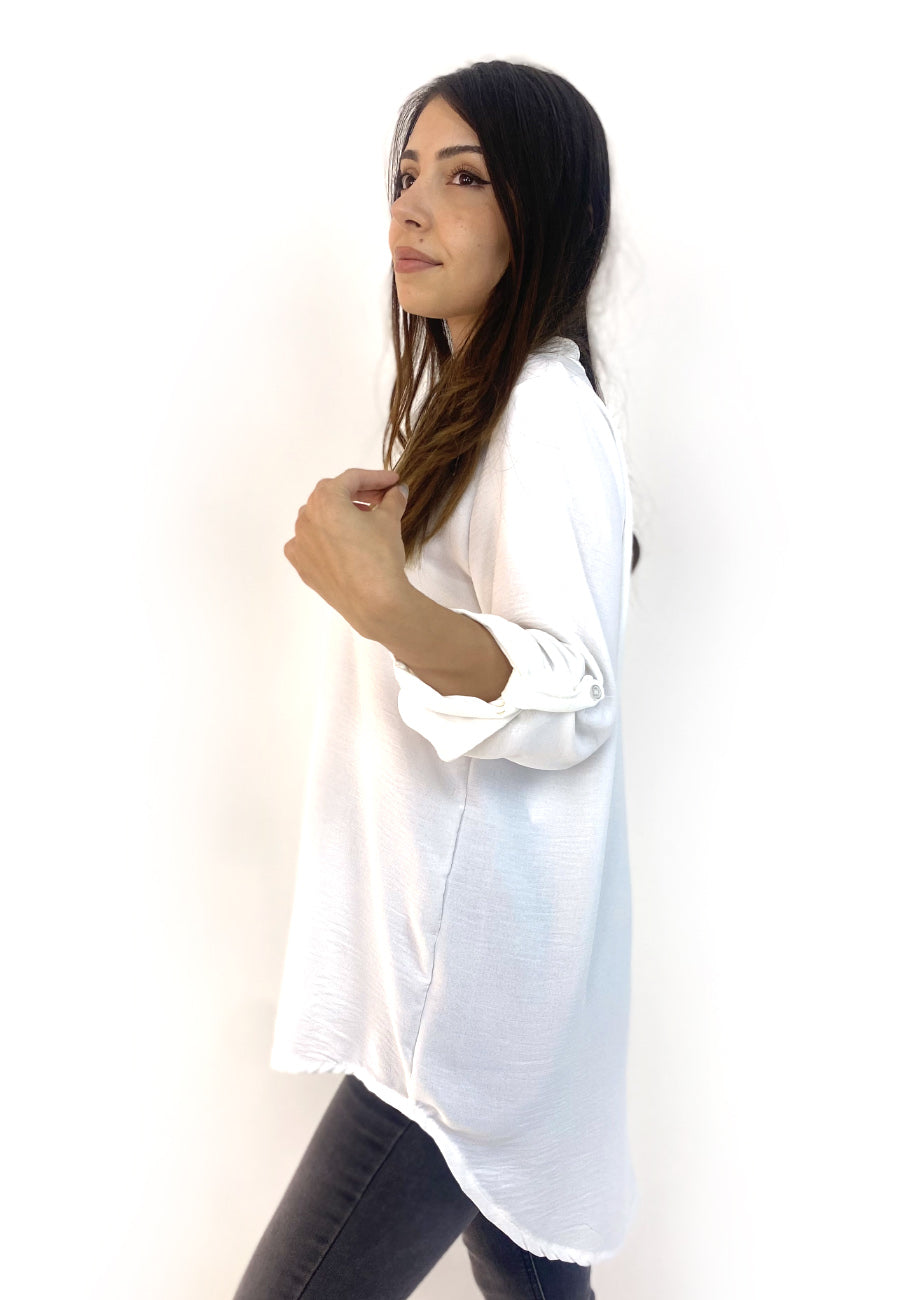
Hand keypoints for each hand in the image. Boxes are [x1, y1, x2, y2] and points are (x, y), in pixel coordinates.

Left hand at [283, 468, 409, 636]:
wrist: (372, 602)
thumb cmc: (379, 556)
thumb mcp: (390, 520)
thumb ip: (393, 499)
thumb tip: (398, 490)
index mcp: (325, 499)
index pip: (352, 479)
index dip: (376, 478)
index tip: (393, 482)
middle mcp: (305, 517)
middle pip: (332, 496)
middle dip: (357, 494)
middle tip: (381, 500)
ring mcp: (300, 542)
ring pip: (318, 518)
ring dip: (339, 515)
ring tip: (363, 523)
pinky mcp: (302, 565)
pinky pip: (310, 543)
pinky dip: (323, 538)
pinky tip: (341, 544)